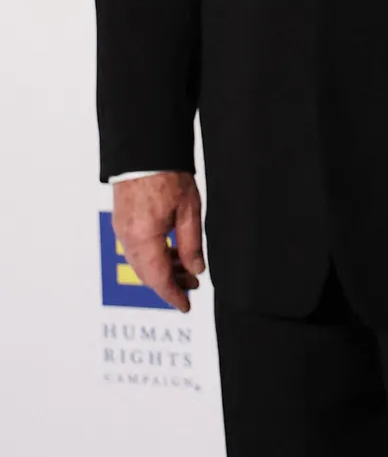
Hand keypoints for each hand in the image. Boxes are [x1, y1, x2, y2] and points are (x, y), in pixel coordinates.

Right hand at [113, 172, 204, 312]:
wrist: (145, 150)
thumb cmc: (168, 175)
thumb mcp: (188, 211)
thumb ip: (191, 244)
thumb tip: (196, 269)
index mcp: (144, 238)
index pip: (158, 278)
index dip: (172, 295)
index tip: (185, 306)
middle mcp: (128, 237)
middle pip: (147, 273)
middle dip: (170, 283)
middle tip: (193, 285)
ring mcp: (122, 229)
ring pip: (141, 262)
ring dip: (163, 269)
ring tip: (186, 268)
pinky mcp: (122, 221)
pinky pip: (136, 249)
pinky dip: (153, 256)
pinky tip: (170, 252)